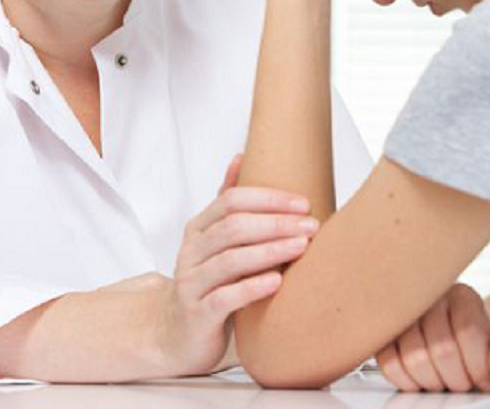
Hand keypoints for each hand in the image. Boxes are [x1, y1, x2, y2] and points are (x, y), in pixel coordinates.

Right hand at [158, 154, 318, 374]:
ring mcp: (192, 283)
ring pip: (230, 260)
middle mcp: (191, 251)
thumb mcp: (214, 239)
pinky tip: (277, 281)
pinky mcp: (198, 315)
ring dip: (270, 251)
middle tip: (310, 225)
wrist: (178, 334)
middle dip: (275, 223)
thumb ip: (227, 202)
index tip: (302, 202)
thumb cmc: (207, 281)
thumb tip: (241, 156)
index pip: (230, 201)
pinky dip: (252, 287)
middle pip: (233, 227)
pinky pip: (225, 298)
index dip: (267, 199)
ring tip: (301, 247)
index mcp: (198, 228)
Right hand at [376, 284, 489, 391]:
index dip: (477, 367)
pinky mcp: (384, 329)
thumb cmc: (469, 337)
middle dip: (457, 379)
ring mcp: (402, 311)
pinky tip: (421, 379)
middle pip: (442, 348)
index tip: (481, 380)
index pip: (468, 332)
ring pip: (414, 357)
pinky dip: (407, 381)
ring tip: (442, 381)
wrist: (447, 328)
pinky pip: (389, 362)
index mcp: (461, 295)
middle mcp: (429, 296)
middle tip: (461, 384)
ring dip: (433, 383)